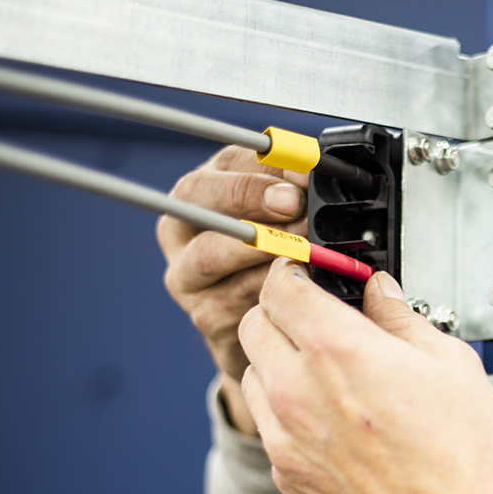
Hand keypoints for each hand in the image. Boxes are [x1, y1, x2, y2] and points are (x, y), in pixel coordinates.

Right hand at [157, 144, 307, 431]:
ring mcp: (185, 274)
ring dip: (260, 245)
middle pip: (197, 196)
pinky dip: (265, 288)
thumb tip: (310, 172)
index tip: (302, 174)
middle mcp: (182, 228)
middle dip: (248, 194)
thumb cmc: (274, 262)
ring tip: (302, 244)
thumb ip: (291, 190)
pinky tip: (293, 283)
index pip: (226, 163)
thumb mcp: (281, 217)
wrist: (266, 330)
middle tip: (293, 203)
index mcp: (203, 191)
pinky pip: (232, 296)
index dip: (265, 164)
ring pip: (210, 252)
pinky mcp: (203, 314)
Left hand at [238, 260, 492, 493]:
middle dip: (280, 310)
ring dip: (275, 359)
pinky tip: (325, 413)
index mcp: (335, 347)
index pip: (280, 284)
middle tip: (315, 314)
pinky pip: (265, 422)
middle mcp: (296, 387)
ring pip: (250, 372)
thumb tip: (379, 292)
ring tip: (320, 367)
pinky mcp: (286, 471)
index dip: (295, 270)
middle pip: (253, 322)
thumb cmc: (459, 454)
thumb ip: (401, 317)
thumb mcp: (448, 362)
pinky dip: (283, 407)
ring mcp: (285, 434)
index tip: (311, 273)